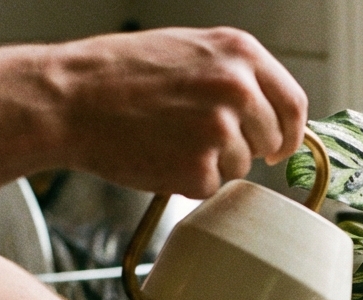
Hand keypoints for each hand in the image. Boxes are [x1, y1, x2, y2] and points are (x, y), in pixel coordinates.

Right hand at [48, 27, 307, 197]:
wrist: (68, 99)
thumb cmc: (118, 74)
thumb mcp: (189, 50)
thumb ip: (235, 74)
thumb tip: (270, 109)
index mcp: (240, 52)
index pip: (294, 103)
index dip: (288, 131)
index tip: (278, 145)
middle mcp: (238, 88)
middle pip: (271, 139)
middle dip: (247, 148)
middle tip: (204, 142)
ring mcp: (221, 130)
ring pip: (241, 166)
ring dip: (212, 163)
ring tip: (168, 138)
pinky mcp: (200, 168)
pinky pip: (212, 186)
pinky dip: (188, 181)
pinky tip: (159, 155)